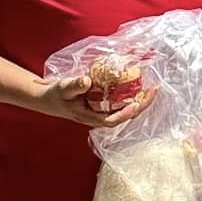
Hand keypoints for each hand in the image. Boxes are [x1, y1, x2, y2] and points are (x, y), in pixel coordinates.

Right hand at [27, 73, 156, 128]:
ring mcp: (103, 110)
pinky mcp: (104, 103)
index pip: (112, 120)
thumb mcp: (63, 89)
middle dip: (140, 104)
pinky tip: (138, 83)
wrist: (48, 98)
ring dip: (139, 98)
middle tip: (153, 90)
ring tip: (151, 87)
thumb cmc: (56, 95)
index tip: (137, 104)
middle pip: (124, 114)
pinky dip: (130, 93)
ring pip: (125, 107)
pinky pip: (120, 100)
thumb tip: (88, 81)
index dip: (125, 114)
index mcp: (91, 117)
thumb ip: (74, 86)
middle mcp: (100, 116)